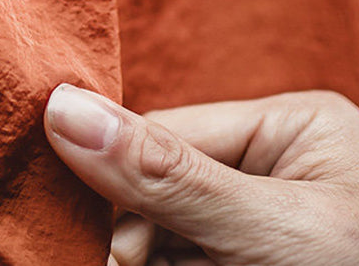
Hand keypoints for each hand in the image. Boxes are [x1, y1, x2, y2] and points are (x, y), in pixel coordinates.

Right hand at [44, 85, 358, 265]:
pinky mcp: (266, 264)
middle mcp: (286, 169)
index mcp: (298, 125)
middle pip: (166, 189)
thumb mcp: (273, 229)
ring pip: (171, 239)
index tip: (83, 239)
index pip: (172, 131)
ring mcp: (277, 230)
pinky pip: (193, 261)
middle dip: (137, 237)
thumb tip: (60, 108)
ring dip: (149, 259)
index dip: (117, 180)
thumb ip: (170, 177)